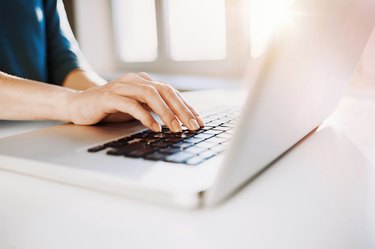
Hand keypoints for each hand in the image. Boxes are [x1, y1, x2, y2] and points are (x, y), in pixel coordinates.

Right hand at [66, 73, 204, 131]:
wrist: (78, 105)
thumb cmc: (110, 108)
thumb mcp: (136, 108)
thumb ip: (153, 110)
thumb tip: (178, 122)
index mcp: (144, 82)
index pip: (171, 92)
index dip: (187, 107)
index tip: (199, 121)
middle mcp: (135, 80)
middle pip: (165, 91)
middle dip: (182, 110)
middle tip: (193, 126)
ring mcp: (122, 87)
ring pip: (151, 95)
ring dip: (166, 112)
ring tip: (177, 128)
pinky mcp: (109, 97)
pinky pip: (131, 105)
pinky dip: (145, 116)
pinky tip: (155, 128)